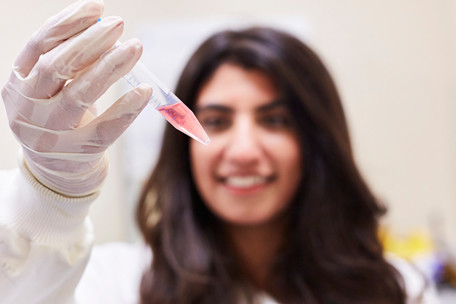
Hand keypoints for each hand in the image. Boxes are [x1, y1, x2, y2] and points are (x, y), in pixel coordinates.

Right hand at [1, 0, 151, 195]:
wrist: (57, 172)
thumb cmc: (59, 120)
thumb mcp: (53, 90)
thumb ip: (71, 64)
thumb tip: (104, 33)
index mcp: (17, 85)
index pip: (39, 46)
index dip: (68, 23)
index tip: (97, 8)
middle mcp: (27, 109)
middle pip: (57, 66)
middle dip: (91, 41)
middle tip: (119, 25)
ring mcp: (51, 135)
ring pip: (80, 94)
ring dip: (111, 66)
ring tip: (135, 47)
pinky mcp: (78, 154)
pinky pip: (106, 128)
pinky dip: (126, 107)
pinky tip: (144, 90)